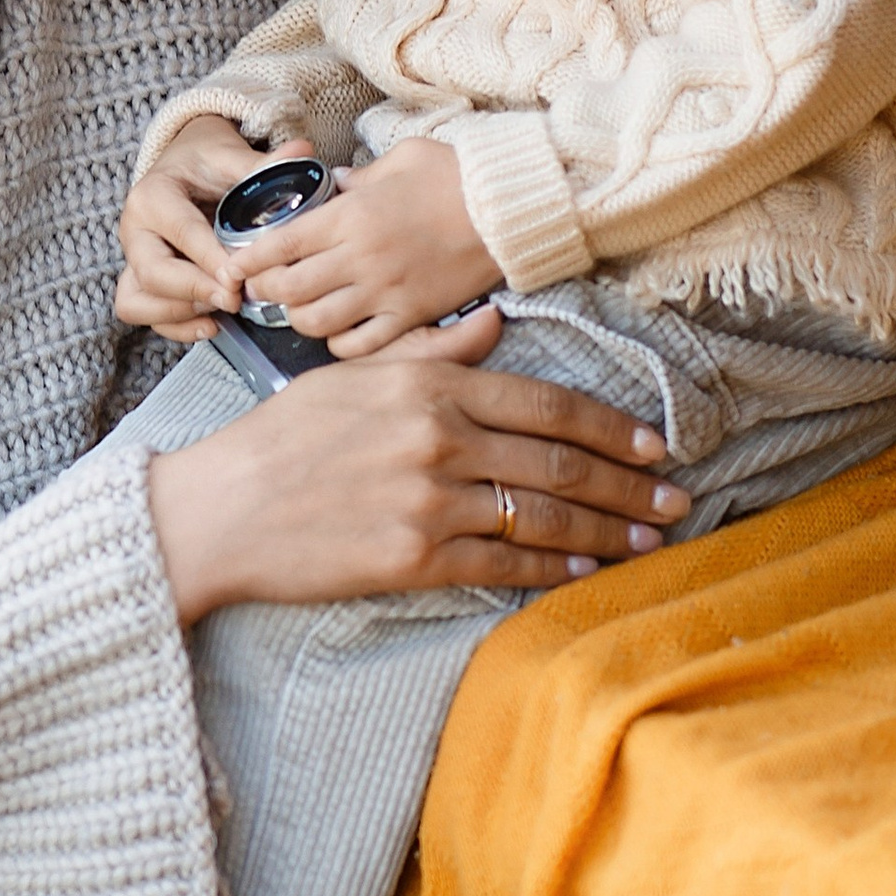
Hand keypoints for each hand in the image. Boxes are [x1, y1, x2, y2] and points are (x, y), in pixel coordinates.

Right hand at [117, 115, 308, 339]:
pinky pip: (143, 314)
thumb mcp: (231, 157)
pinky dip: (174, 327)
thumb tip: (302, 153)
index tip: (239, 278)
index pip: (181, 232)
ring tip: (222, 311)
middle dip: (195, 291)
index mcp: (153, 195)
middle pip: (153, 273)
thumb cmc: (206, 163)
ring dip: (180, 313)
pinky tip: (211, 326)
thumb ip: (264, 163)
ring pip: (137, 300)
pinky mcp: (139, 280)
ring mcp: (133, 259)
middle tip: (234, 300)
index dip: (210, 260)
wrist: (184, 167)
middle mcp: (135, 230)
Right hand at [145, 309, 691, 617]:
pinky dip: (553, 568)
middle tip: (676, 501)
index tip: (655, 446)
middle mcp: (437, 438)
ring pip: (542, 517)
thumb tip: (493, 325)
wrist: (219, 510)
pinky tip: (585, 570)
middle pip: (559, 464)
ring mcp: (428, 501)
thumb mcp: (355, 375)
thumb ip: (432, 351)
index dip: (612, 428)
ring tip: (647, 542)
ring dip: (606, 532)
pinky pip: (503, 564)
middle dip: (629, 486)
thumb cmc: (282, 438)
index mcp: (428, 385)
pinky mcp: (413, 558)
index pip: (546, 403)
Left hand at [235, 138, 495, 357]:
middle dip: (267, 292)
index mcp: (350, 216)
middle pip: (288, 290)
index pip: (278, 245)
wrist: (511, 210)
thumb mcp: (400, 159)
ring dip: (300, 319)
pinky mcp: (412, 316)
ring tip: (300, 309)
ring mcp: (385, 292)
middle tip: (264, 289)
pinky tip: (340, 329)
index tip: (235, 265)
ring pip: (317, 322)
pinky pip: (361, 344)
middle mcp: (359, 258)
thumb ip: (359, 178)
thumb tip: (335, 184)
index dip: (248, 260)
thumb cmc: (457, 175)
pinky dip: (341, 343)